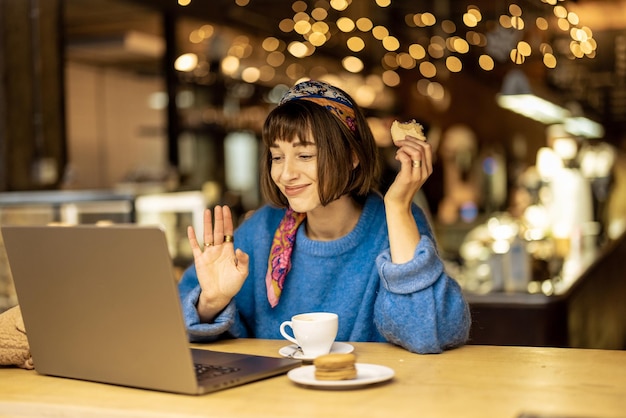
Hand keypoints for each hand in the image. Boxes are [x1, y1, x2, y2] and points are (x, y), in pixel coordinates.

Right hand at [187, 205, 248, 321]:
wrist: (219, 296)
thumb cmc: (232, 285)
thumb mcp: (242, 273)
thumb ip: (243, 260)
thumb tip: (239, 248)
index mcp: (229, 251)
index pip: (228, 231)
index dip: (228, 220)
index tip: (226, 209)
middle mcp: (219, 249)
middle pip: (218, 230)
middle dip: (218, 219)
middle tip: (218, 206)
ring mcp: (209, 254)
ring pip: (207, 235)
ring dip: (206, 223)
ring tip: (207, 211)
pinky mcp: (200, 260)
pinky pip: (195, 247)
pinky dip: (192, 238)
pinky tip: (190, 228)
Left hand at [383, 135, 432, 262]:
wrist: (398, 205)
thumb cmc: (401, 187)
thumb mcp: (410, 173)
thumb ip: (412, 161)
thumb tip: (407, 145)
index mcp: (428, 169)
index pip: (428, 147)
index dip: (416, 139)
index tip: (405, 139)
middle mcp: (425, 172)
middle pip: (422, 147)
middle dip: (409, 141)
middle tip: (398, 142)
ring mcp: (417, 175)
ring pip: (416, 152)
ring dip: (404, 147)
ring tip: (397, 151)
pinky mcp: (407, 178)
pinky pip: (406, 159)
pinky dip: (400, 154)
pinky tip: (396, 158)